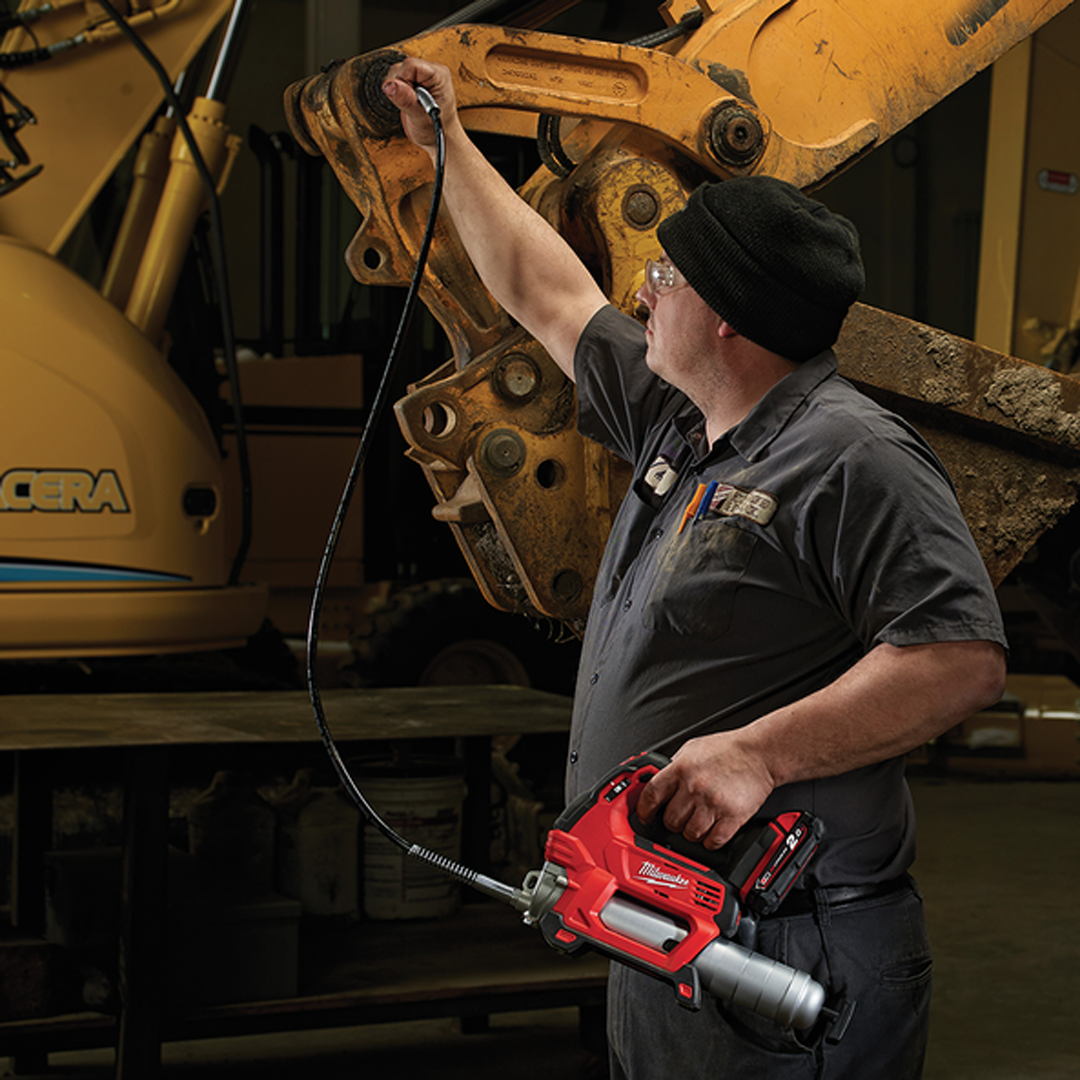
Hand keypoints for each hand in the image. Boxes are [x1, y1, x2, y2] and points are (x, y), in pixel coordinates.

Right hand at [382, 58, 458, 151]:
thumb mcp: (421, 118)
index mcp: (439, 76)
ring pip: (397, 72)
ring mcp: (424, 76)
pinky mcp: (416, 81)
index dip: (403, 81)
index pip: (410, 65)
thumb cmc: (438, 131)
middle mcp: (432, 72)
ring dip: (399, 90)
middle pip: (402, 67)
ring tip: (412, 104)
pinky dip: (400, 93)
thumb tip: (390, 85)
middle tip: (412, 104)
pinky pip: (398, 80)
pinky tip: (410, 102)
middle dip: (400, 87)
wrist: (441, 139)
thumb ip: (406, 100)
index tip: (408, 97)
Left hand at [635, 732, 775, 849]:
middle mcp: (694, 787)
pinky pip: (713, 841)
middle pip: (670, 820)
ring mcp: (712, 803)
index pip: (651, 796)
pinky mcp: (732, 817)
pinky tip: (713, 832)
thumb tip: (659, 779)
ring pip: (690, 834)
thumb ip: (675, 765)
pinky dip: (711, 841)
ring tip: (698, 823)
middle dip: (673, 822)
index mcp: (681, 769)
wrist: (760, 753)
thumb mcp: (693, 748)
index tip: (645, 817)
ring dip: (692, 833)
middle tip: (680, 818)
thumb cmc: (729, 750)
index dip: (644, 810)